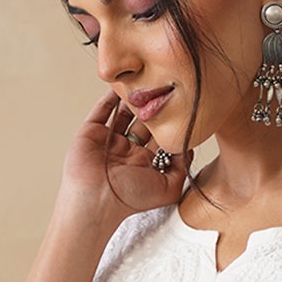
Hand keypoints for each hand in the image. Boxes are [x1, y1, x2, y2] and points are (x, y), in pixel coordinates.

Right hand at [59, 87, 193, 223]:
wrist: (97, 199)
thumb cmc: (131, 198)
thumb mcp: (169, 188)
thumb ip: (182, 167)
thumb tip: (189, 145)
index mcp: (144, 163)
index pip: (161, 137)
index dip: (169, 124)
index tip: (181, 107)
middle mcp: (127, 151)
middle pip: (144, 123)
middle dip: (154, 108)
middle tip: (165, 89)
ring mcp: (109, 140)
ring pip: (124, 113)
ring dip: (134, 100)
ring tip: (146, 81)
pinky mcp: (92, 132)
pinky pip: (103, 109)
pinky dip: (110, 96)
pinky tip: (122, 84)